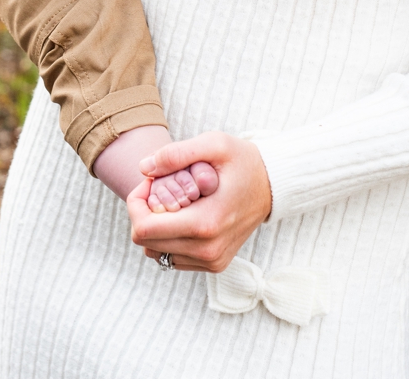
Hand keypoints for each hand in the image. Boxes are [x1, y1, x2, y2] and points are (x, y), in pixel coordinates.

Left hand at [126, 132, 273, 272]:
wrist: (272, 186)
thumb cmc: (243, 161)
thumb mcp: (214, 144)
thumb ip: (176, 153)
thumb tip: (144, 168)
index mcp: (205, 224)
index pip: (143, 229)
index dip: (136, 202)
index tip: (151, 182)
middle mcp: (208, 250)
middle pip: (145, 241)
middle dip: (143, 212)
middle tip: (159, 188)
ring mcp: (212, 260)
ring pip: (155, 251)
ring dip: (154, 226)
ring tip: (172, 201)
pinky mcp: (214, 264)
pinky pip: (172, 257)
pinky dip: (167, 237)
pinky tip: (181, 215)